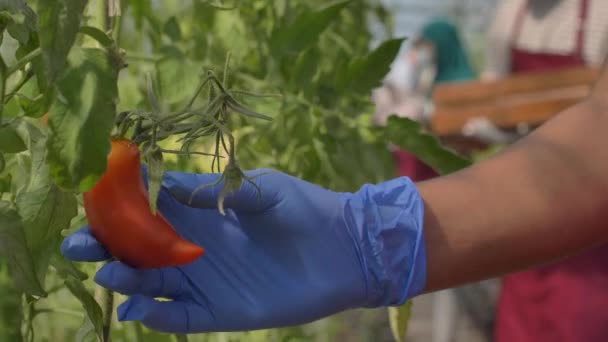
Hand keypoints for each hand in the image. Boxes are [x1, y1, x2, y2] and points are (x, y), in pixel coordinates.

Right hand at [61, 169, 425, 333]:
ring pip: (151, 285)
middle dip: (105, 248)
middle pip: (137, 250)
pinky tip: (139, 310)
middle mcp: (192, 247)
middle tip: (78, 246)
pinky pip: (180, 317)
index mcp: (199, 212)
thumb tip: (163, 183)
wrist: (344, 249)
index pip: (145, 210)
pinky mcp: (220, 311)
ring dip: (126, 281)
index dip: (116, 208)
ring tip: (110, 274)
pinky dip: (158, 317)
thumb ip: (214, 191)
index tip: (88, 204)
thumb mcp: (260, 189)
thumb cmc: (303, 210)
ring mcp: (204, 281)